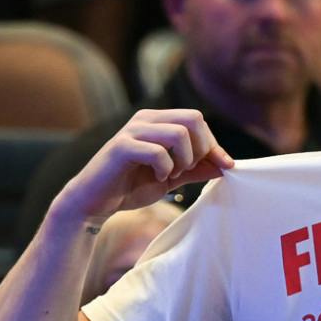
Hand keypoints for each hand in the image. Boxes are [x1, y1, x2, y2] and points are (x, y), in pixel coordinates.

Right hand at [55, 108, 233, 230]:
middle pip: (193, 118)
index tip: (221, 167)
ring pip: (178, 133)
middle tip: (187, 170)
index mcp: (157, 120)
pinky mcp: (122, 147)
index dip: (213, 145)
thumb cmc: (130, 187)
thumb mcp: (171, 178)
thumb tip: (226, 165)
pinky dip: (165, 169)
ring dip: (183, 160)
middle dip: (200, 149)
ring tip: (171, 175)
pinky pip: (158, 152)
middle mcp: (145, 119)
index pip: (197, 120)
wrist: (93, 202)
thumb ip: (195, 169)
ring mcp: (132, 131)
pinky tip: (158, 178)